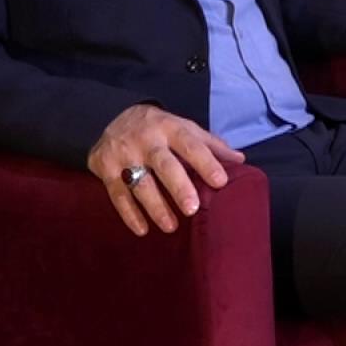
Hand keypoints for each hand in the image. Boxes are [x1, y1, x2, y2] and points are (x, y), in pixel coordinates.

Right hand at [87, 104, 245, 236]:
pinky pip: (117, 194)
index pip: (191, 145)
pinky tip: (142, 229)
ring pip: (139, 182)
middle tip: (192, 209)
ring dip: (155, 206)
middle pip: (164, 164)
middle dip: (178, 187)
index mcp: (170, 128)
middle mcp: (146, 140)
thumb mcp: (184, 128)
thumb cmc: (159, 129)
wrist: (112, 116)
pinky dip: (129, 214)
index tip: (221, 182)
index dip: (206, 163)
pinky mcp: (105, 168)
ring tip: (171, 227)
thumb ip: (210, 145)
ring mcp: (124, 154)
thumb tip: (240, 160)